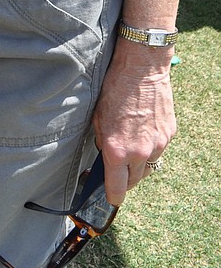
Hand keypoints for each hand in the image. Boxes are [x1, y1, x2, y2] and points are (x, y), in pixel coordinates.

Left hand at [91, 40, 176, 205]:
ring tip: (131, 144)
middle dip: (125, 179)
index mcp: (117, 150)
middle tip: (118, 171)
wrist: (142, 68)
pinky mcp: (170, 134)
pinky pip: (159, 149)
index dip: (112, 196)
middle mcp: (139, 152)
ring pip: (148, 166)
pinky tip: (142, 130)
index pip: (117, 188)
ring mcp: (158, 144)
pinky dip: (151, 146)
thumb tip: (105, 157)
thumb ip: (103, 142)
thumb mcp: (98, 117)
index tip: (109, 198)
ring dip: (139, 162)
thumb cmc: (115, 89)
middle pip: (134, 181)